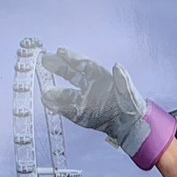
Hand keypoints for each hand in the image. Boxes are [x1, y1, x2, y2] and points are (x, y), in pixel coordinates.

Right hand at [39, 48, 176, 170]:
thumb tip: (118, 66)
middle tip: (44, 60)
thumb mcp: (129, 92)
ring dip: (56, 93)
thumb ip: (122, 80)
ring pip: (67, 94)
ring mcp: (84, 101)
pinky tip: (47, 103)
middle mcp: (89, 87)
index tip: (60, 51)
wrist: (131, 125)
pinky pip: (68, 111)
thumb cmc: (132, 106)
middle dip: (58, 67)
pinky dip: (58, 108)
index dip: (72, 58)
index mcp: (100, 77)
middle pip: (71, 75)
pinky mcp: (82, 115)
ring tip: (44, 92)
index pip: (84, 65)